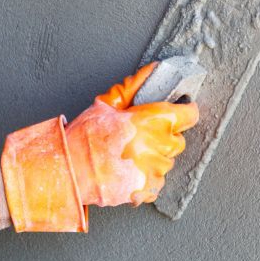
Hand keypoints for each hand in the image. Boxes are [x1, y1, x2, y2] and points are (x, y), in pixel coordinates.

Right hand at [66, 63, 198, 205]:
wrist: (69, 171)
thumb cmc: (84, 137)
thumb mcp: (106, 104)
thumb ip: (133, 87)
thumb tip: (153, 71)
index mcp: (152, 120)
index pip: (189, 114)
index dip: (184, 112)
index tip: (179, 112)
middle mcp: (158, 146)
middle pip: (178, 140)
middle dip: (164, 137)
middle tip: (141, 136)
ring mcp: (154, 170)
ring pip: (167, 162)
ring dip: (154, 158)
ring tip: (129, 155)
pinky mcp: (148, 189)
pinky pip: (157, 182)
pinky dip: (146, 178)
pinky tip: (128, 170)